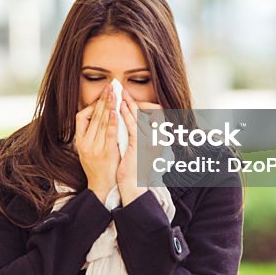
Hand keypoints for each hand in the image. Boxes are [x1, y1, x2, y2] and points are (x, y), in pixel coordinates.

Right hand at [74, 83, 121, 205]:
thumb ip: (91, 137)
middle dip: (102, 100)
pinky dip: (112, 122)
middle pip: (94, 116)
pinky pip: (109, 134)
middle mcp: (85, 143)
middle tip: (110, 86)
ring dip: (108, 106)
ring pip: (101, 122)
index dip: (92, 105)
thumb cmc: (97, 169)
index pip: (81, 117)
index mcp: (79, 142)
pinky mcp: (106, 152)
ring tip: (113, 93)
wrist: (101, 188)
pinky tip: (115, 111)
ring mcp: (95, 148)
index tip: (101, 96)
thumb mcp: (88, 152)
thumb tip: (98, 120)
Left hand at [117, 89, 161, 205]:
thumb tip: (132, 123)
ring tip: (119, 93)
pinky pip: (132, 126)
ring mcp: (148, 141)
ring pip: (137, 117)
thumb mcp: (138, 149)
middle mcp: (155, 138)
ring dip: (128, 103)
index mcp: (156, 139)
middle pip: (143, 113)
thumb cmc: (134, 168)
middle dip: (131, 100)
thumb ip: (138, 136)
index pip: (150, 115)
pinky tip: (119, 106)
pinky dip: (126, 114)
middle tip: (121, 89)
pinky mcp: (139, 145)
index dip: (137, 104)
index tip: (127, 97)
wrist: (132, 185)